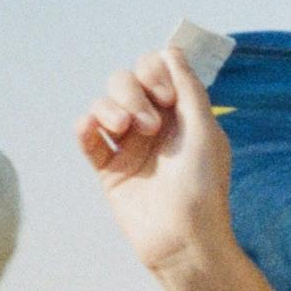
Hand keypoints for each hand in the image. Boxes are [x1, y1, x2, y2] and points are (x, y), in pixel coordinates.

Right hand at [79, 49, 235, 277]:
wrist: (183, 240)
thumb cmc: (202, 187)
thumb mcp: (204, 131)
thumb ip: (188, 88)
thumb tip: (170, 50)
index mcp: (182, 114)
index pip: (156, 71)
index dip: (154, 73)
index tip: (165, 95)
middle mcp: (155, 126)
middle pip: (126, 82)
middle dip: (131, 92)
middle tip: (149, 124)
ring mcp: (130, 146)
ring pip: (104, 104)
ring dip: (110, 107)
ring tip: (126, 130)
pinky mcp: (108, 169)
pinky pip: (86, 135)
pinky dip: (85, 126)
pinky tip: (93, 130)